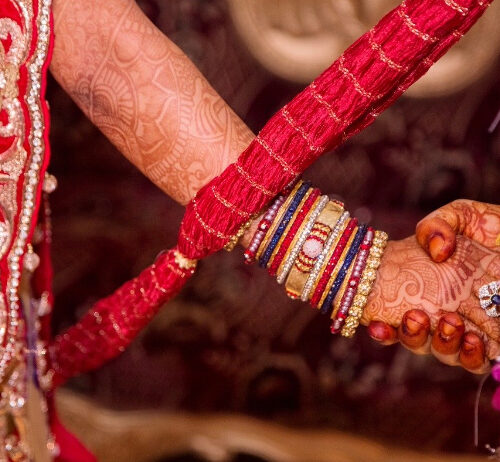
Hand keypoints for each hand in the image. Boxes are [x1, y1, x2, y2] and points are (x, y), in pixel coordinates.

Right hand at [361, 231, 499, 372]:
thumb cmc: (491, 226)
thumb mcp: (459, 214)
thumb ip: (436, 226)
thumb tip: (437, 253)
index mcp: (427, 289)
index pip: (397, 316)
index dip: (383, 328)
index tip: (376, 323)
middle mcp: (443, 312)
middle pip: (417, 340)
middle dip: (412, 336)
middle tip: (416, 317)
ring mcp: (469, 327)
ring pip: (445, 353)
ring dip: (442, 344)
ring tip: (451, 324)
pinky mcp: (494, 339)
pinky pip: (478, 361)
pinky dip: (472, 357)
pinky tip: (472, 340)